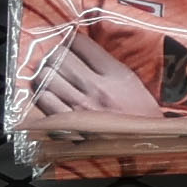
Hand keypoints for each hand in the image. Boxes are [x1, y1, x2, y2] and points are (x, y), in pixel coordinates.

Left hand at [29, 29, 160, 116]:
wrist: (145, 147)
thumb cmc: (141, 115)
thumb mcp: (132, 83)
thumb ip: (108, 64)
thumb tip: (84, 49)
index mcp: (116, 74)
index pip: (82, 44)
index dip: (71, 39)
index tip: (70, 41)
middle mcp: (96, 88)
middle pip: (60, 57)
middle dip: (54, 53)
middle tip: (56, 56)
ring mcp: (80, 107)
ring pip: (47, 76)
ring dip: (45, 72)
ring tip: (49, 73)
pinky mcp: (68, 124)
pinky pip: (43, 99)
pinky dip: (41, 92)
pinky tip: (48, 92)